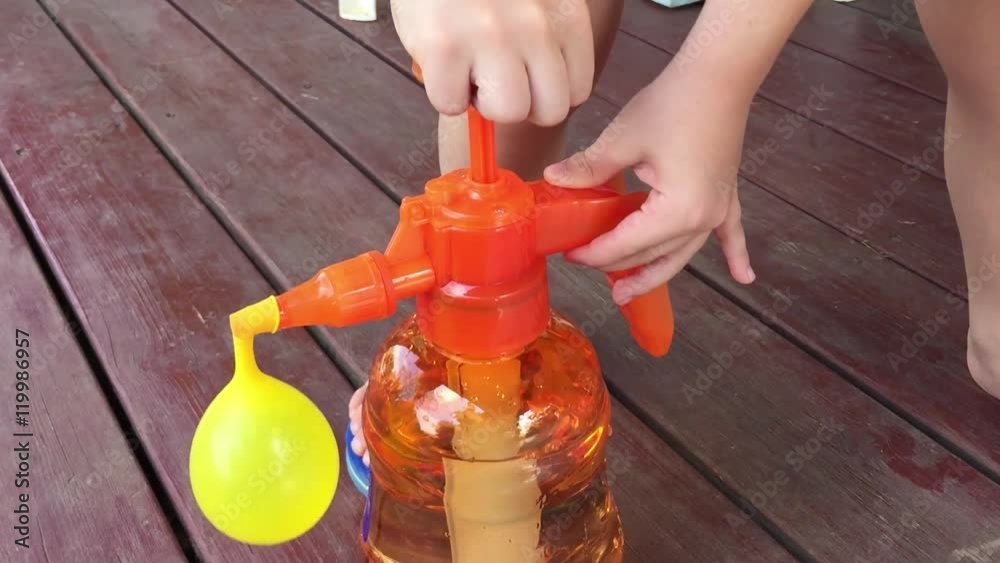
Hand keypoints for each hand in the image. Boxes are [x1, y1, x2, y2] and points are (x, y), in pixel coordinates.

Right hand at [390, 0, 594, 124]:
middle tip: (492, 75)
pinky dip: (443, 92)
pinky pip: (452, 104)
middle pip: (549, 112)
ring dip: (482, 101)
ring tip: (466, 66)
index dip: (543, 92)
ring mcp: (492, 38)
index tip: (521, 73)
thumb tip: (535, 92)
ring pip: (507, 112)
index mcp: (566, 18)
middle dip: (518, 103)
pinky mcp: (446, 47)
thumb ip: (548, 38)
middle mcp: (537, 28)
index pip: (576, 92)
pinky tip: (441, 62)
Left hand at [543, 65, 755, 303]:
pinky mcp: (725, 195)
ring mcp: (718, 209)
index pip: (626, 244)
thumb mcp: (623, 139)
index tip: (570, 254)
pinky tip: (744, 278)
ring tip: (628, 293)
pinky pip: (730, 233)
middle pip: (653, 254)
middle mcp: (702, 219)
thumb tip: (553, 179)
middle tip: (587, 270)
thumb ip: (589, 168)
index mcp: (676, 211)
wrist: (718, 75)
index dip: (595, 253)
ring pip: (682, 255)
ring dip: (657, 274)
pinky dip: (735, 255)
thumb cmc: (673, 104)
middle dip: (619, 265)